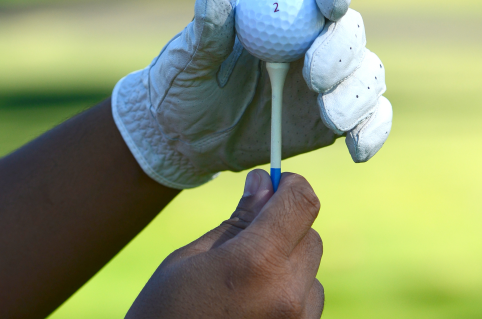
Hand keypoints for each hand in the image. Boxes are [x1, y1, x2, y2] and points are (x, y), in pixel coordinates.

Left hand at [112, 0, 392, 187]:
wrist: (191, 139)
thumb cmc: (186, 88)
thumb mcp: (188, 62)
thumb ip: (205, 35)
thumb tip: (212, 2)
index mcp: (280, 11)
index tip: (330, 5)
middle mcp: (313, 41)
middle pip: (350, 31)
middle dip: (340, 52)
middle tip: (313, 77)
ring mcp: (330, 82)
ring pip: (368, 74)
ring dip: (357, 95)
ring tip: (328, 117)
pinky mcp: (336, 118)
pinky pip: (371, 119)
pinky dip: (373, 131)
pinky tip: (356, 150)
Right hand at [126, 170, 324, 317]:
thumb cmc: (164, 314)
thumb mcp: (191, 258)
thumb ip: (238, 219)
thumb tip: (264, 182)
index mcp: (255, 263)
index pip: (301, 203)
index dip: (291, 186)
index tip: (276, 185)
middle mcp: (287, 293)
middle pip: (310, 234)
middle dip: (285, 226)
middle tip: (249, 236)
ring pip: (311, 268)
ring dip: (288, 261)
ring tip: (246, 282)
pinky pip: (309, 298)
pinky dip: (291, 290)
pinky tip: (256, 302)